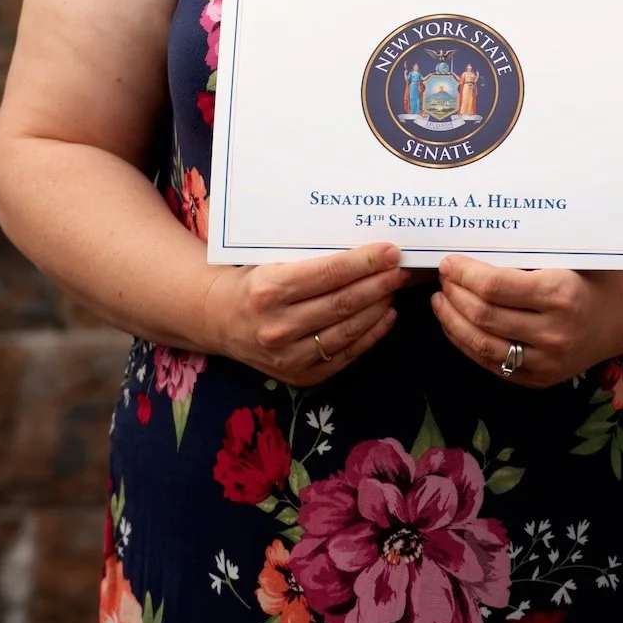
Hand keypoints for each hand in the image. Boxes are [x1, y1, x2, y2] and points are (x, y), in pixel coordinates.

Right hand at [209, 242, 406, 386]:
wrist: (219, 319)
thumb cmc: (252, 280)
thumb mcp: (270, 261)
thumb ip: (310, 256)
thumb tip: (363, 247)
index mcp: (268, 290)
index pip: (328, 274)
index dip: (364, 262)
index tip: (390, 251)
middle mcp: (277, 326)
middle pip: (342, 303)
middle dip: (379, 283)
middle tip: (402, 268)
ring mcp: (288, 356)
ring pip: (347, 329)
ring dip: (379, 307)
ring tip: (395, 288)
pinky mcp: (300, 376)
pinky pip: (345, 354)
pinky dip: (371, 334)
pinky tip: (386, 315)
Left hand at [432, 255, 622, 387]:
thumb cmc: (592, 277)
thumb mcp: (566, 257)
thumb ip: (525, 255)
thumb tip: (474, 244)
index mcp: (559, 293)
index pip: (494, 286)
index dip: (464, 274)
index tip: (449, 262)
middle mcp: (553, 331)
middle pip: (484, 315)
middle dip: (454, 294)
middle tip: (442, 277)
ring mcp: (547, 360)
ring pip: (482, 344)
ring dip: (452, 321)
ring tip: (440, 300)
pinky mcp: (540, 379)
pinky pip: (493, 364)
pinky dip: (467, 344)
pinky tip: (455, 325)